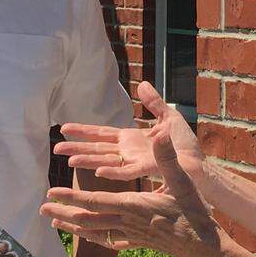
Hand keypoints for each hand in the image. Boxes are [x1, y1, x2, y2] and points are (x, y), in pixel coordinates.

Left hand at [41, 128, 227, 256]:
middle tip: (41, 209)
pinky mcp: (139, 244)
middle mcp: (128, 222)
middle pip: (88, 219)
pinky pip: (109, 242)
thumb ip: (167, 157)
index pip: (94, 202)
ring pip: (95, 232)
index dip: (70, 198)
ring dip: (73, 227)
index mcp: (134, 206)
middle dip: (63, 213)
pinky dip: (94, 238)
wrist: (206, 247)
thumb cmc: (195, 213)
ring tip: (54, 223)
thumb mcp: (182, 180)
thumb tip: (159, 135)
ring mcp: (132, 236)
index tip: (50, 194)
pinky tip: (87, 238)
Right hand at [55, 82, 206, 189]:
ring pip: (106, 161)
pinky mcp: (147, 170)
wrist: (200, 162)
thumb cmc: (184, 144)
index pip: (101, 134)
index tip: (64, 128)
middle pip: (97, 149)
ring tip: (69, 161)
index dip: (83, 131)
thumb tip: (142, 84)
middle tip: (55, 149)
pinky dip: (114, 172)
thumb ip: (154, 103)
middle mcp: (128, 151)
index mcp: (130, 138)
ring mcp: (135, 162)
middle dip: (76, 148)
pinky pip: (127, 172)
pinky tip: (99, 172)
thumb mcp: (168, 117)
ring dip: (88, 161)